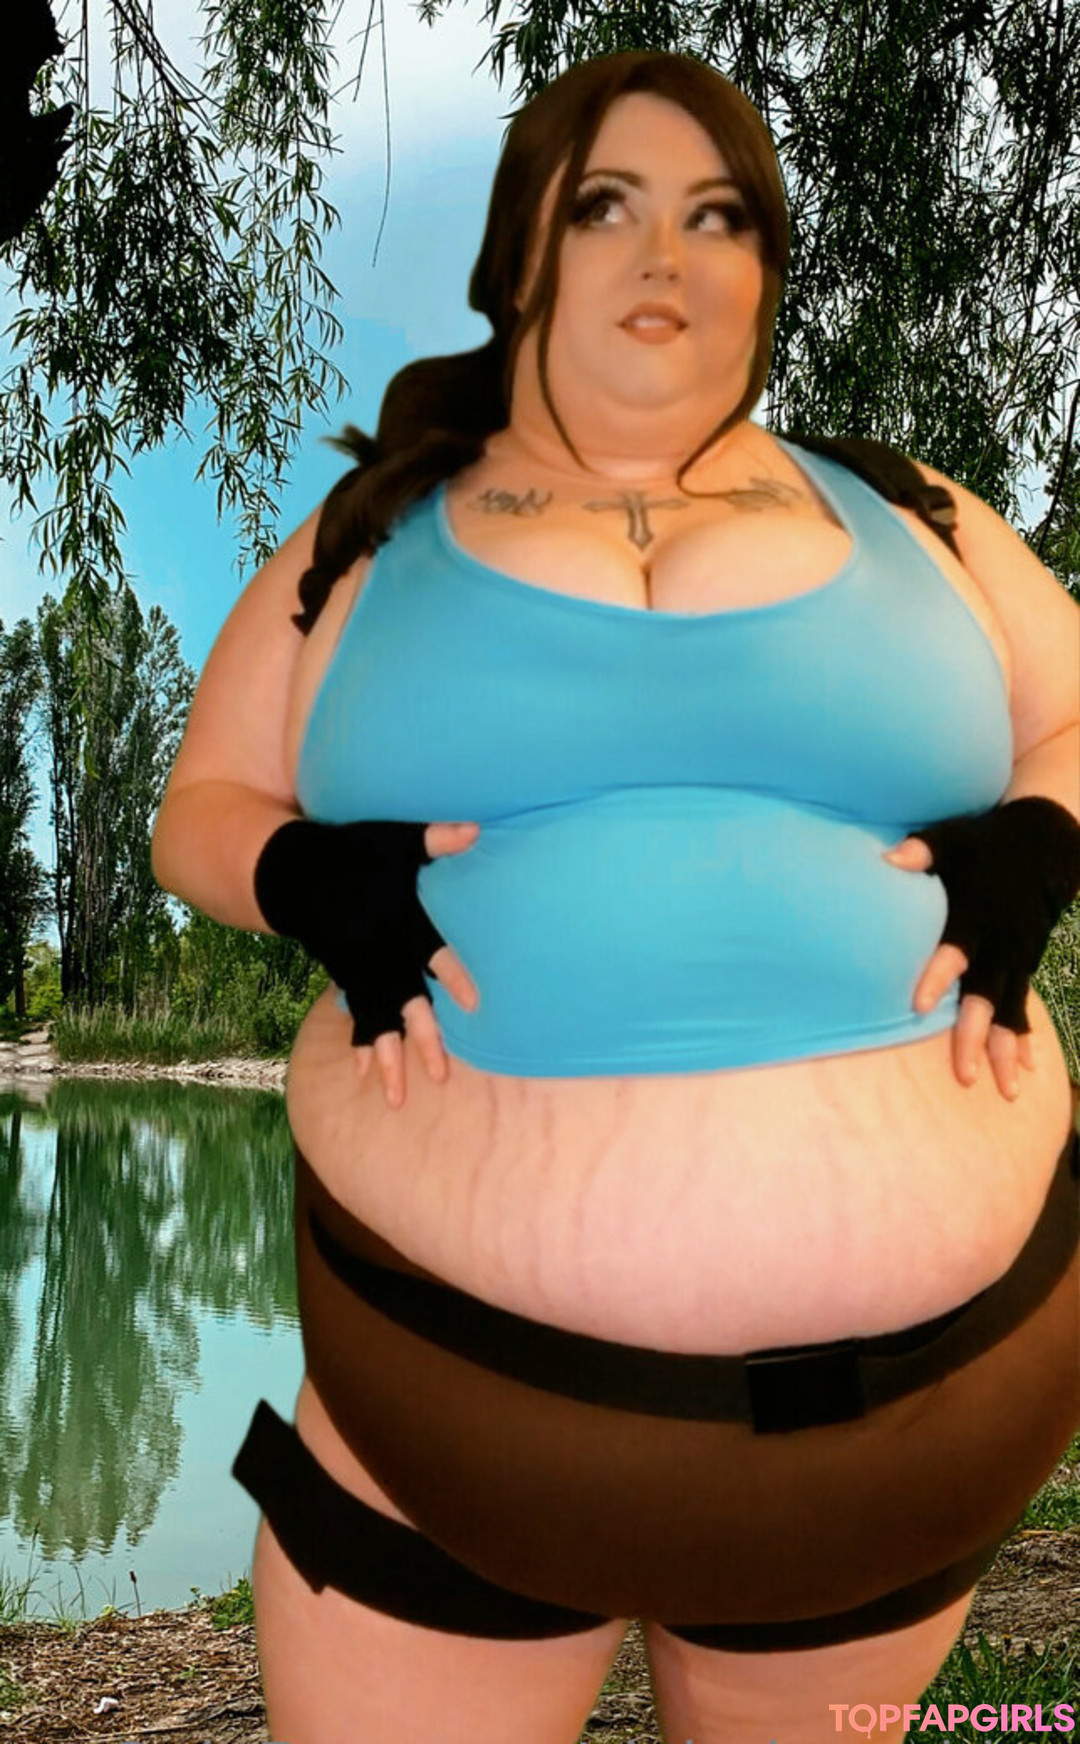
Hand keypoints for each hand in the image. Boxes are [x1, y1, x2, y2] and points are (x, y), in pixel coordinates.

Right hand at [354, 821, 479, 1108]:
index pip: (430, 952)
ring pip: (376, 1022)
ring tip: (398, 1100)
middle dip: (423, 1039)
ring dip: (388, 1060)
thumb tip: (477, 828)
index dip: (451, 975)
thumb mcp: (393, 841)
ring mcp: (358, 971)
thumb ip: (436, 839)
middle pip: (404, 1003)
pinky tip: (364, 1078)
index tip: (475, 1003)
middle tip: (441, 1076)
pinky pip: (354, 1017)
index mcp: (395, 922)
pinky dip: (359, 1047)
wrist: (290, 870)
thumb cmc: (351, 853)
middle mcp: (377, 955)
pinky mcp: (346, 976)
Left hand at [883, 835, 1035, 1099]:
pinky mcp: (1026, 964)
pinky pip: (1025, 1007)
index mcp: (976, 915)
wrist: (1044, 842)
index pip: (956, 950)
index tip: (920, 1005)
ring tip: (1005, 1091)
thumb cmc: (983, 843)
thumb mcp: (952, 839)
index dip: (939, 976)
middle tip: (965, 1074)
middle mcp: (1000, 944)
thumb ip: (921, 852)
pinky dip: (1025, 1039)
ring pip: (1012, 1011)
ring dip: (1007, 1050)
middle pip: (988, 996)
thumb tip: (887, 860)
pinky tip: (1025, 1070)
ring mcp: (1018, 958)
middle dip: (977, 1035)